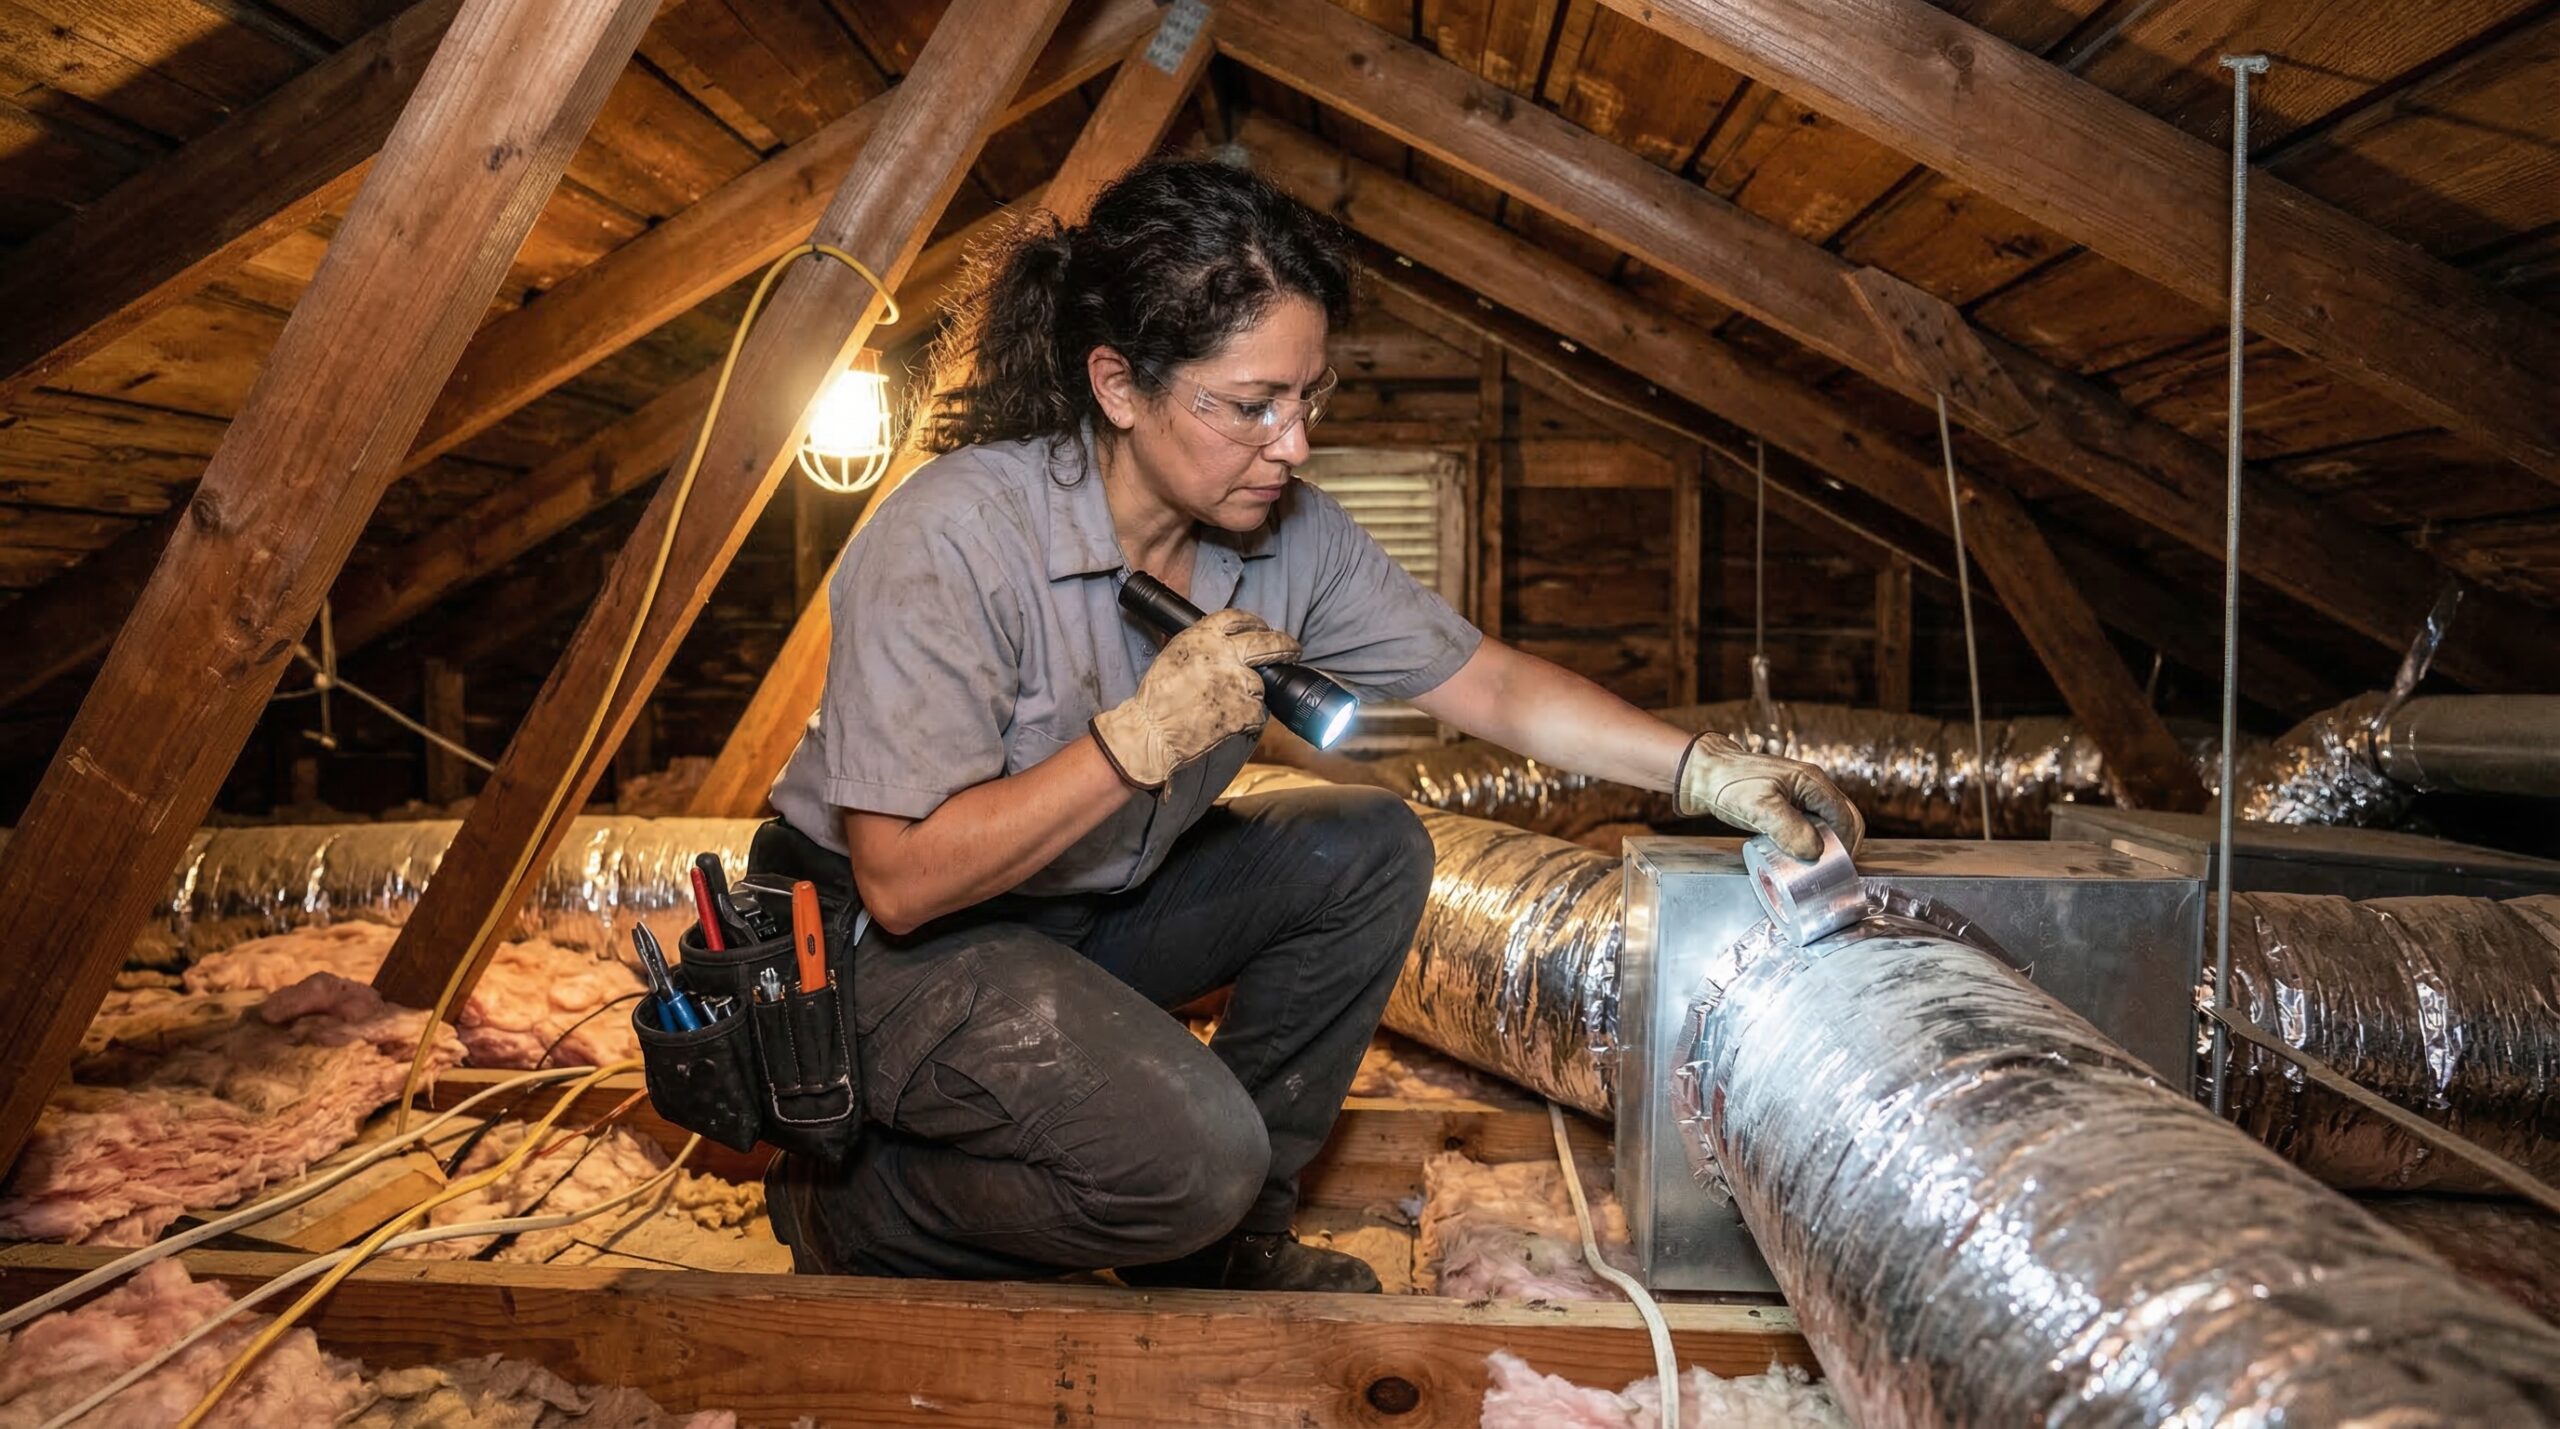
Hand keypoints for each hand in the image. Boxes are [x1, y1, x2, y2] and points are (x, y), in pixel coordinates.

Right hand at [1092, 609, 1300, 788]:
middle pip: (1269, 643)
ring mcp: (1239, 683)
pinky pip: (1256, 712)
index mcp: (1204, 636)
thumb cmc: (1156, 697)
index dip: (1255, 623)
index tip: (1263, 628)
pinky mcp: (1246, 710)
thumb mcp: (1174, 655)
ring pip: (1260, 684)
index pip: (1239, 619)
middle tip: (1292, 650)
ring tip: (1226, 705)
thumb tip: (1224, 642)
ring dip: (1250, 693)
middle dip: (1285, 645)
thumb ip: (1202, 645)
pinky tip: (1226, 721)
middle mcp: (1226, 655)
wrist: (1152, 731)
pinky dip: (1247, 718)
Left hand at [1672, 733, 1864, 859]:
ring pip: (1829, 823)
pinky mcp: (1789, 802)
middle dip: (1842, 846)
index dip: (1846, 846)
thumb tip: (1815, 852)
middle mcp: (1813, 785)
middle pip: (1845, 820)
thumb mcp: (1758, 808)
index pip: (1846, 818)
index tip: (1835, 869)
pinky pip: (1812, 823)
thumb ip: (1788, 829)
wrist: (1703, 774)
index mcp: (1812, 782)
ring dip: (1827, 844)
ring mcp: (1802, 793)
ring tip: (1813, 865)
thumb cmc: (1729, 785)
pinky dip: (1812, 840)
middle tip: (1827, 870)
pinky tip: (1798, 853)